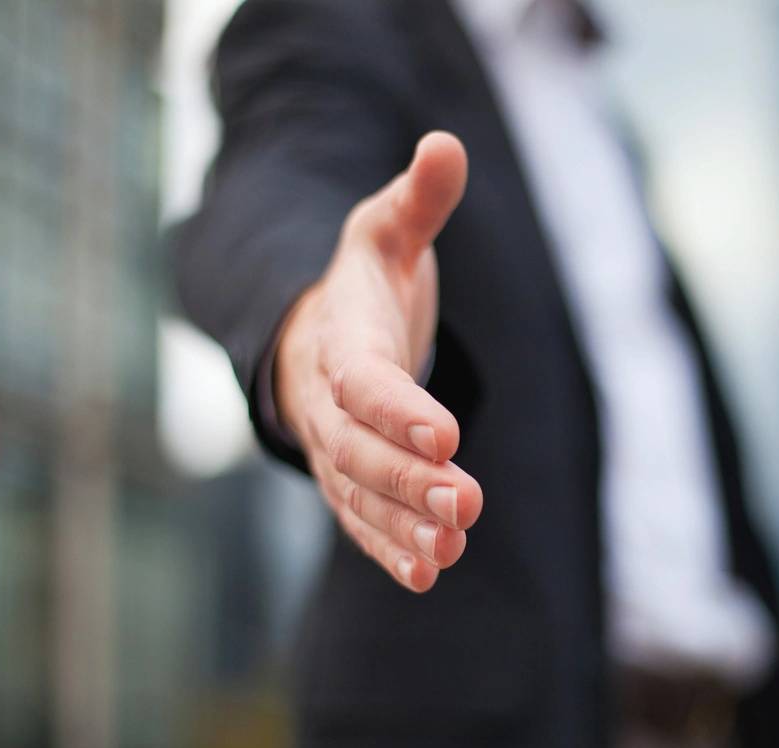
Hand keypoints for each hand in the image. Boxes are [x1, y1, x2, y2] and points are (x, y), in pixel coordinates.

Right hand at [275, 132, 481, 592]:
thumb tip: (446, 144)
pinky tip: (426, 573)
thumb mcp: (388, 231)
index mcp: (340, 337)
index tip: (446, 433)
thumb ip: (419, 199)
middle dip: (408, 478)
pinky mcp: (347, 479)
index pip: (363, 378)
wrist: (313, 332)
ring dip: (402, 524)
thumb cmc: (364, 281)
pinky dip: (389, 547)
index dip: (398, 407)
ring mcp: (333, 447)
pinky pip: (360, 519)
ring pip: (359, 493)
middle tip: (465, 503)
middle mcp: (328, 401)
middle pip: (359, 449)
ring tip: (449, 549)